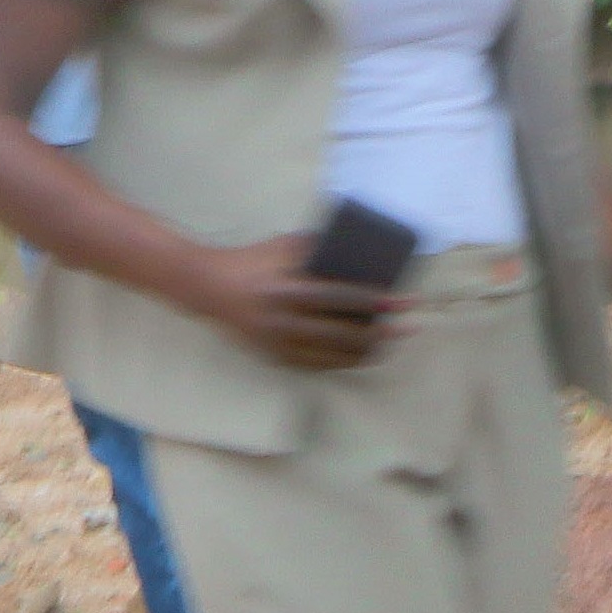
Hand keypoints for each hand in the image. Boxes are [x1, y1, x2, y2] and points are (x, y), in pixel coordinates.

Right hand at [199, 236, 393, 373]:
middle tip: (405, 329)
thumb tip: (359, 255)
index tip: (399, 301)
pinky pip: (315, 365)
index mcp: (287, 290)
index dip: (372, 301)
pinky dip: (339, 361)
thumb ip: (318, 250)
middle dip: (378, 333)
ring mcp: (278, 344)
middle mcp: (283, 322)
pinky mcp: (274, 357)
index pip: (340, 298)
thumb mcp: (283, 246)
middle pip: (341, 335)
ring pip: (331, 357)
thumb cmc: (252, 261)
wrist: (206, 286)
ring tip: (387, 344)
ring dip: (363, 352)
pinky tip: (358, 356)